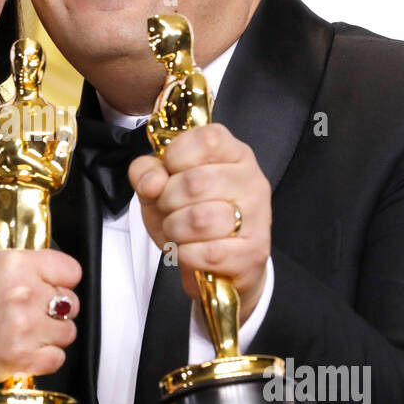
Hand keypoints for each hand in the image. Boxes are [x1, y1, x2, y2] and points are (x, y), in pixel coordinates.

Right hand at [0, 245, 81, 387]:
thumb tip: (43, 251)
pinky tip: (26, 349)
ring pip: (67, 332)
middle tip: (34, 312)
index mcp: (17, 264)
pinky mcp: (23, 358)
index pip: (72, 270)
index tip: (52, 286)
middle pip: (71, 303)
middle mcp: (24, 294)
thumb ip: (18, 253)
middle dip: (56, 309)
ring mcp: (25, 328)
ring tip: (28, 332)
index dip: (62, 279)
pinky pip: (58, 358)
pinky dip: (45, 358)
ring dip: (52, 334)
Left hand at [128, 124, 270, 322]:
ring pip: (200, 220)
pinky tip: (191, 250)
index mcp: (233, 153)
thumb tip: (152, 182)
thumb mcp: (160, 185)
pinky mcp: (254, 251)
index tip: (170, 173)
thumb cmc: (188, 214)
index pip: (206, 140)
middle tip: (169, 208)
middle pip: (195, 182)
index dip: (175, 157)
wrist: (215, 263)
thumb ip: (146, 172)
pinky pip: (208, 253)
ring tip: (178, 231)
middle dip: (167, 200)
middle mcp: (252, 180)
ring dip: (175, 230)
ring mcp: (257, 216)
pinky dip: (187, 254)